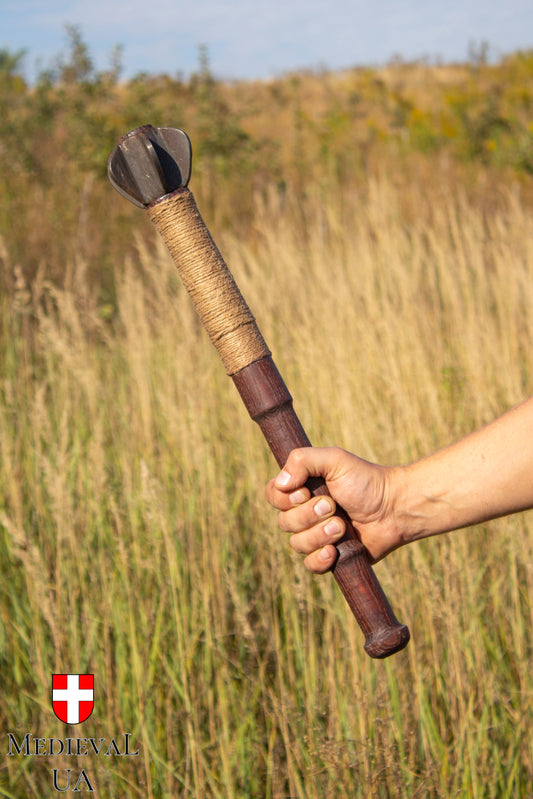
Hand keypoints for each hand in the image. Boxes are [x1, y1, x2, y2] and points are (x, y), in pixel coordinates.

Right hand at [265, 447, 403, 571]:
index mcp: (302, 488)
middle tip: (333, 506)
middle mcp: (305, 512)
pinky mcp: (330, 556)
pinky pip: (310, 565)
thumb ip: (302, 460)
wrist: (394, 508)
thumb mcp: (334, 460)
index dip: (284, 498)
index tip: (305, 491)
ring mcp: (316, 535)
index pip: (273, 496)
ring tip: (342, 526)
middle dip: (308, 515)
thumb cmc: (365, 480)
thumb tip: (281, 483)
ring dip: (319, 534)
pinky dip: (320, 559)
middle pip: (284, 522)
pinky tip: (335, 551)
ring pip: (297, 544)